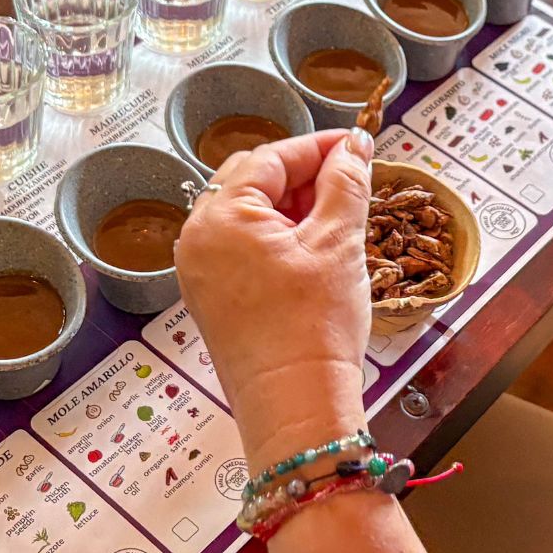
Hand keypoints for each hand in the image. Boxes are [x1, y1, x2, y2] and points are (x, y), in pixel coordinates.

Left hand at [174, 128, 374, 466]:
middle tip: (351, 181)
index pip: (270, 157)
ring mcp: (199, 271)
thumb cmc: (314, 329)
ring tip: (338, 220)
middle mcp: (197, 239)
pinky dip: (276, 239)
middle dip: (303, 176)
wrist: (296, 407)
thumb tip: (354, 147)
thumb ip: (346, 183)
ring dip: (292, 208)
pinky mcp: (211, 298)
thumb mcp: (339, 243)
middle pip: (252, 182)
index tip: (355, 146)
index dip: (318, 147)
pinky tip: (314, 251)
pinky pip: (241, 248)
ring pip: (248, 215)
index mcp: (220, 217)